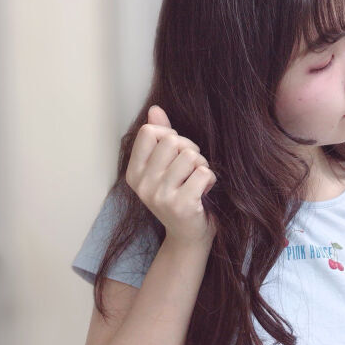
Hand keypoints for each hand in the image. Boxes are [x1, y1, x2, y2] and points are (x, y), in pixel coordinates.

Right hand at [125, 105, 217, 247]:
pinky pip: (203, 172)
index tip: (176, 151)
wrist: (188, 235)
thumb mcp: (164, 167)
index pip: (149, 132)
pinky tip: (204, 191)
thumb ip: (160, 137)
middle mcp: (143, 185)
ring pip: (191, 156)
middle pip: (173, 141)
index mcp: (134, 173)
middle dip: (190, 150)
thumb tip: (156, 109)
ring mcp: (160, 196)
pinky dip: (210, 179)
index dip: (170, 135)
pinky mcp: (181, 205)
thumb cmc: (179, 195)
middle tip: (191, 169)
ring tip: (197, 180)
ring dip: (202, 165)